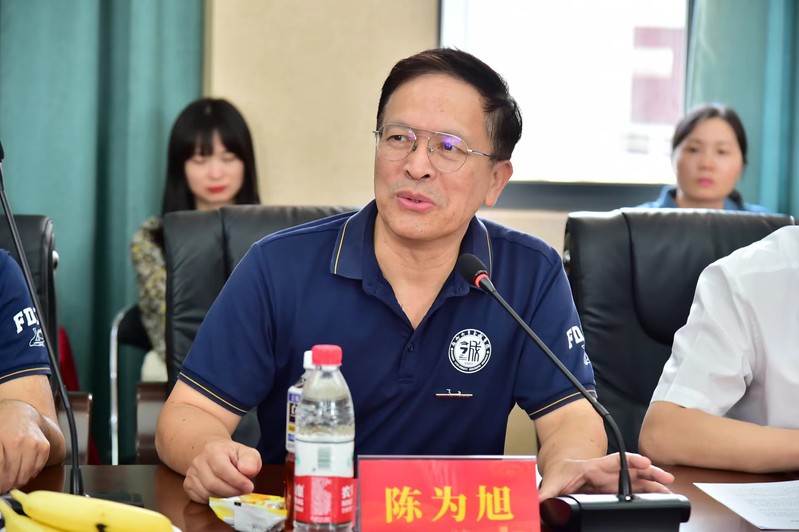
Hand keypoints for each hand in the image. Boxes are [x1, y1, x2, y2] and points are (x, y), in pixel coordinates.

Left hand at [0, 399, 51, 491]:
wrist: (20, 414)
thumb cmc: (2, 428)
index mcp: (3, 440)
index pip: (1, 471)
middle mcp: (19, 442)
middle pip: (11, 476)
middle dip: (5, 485)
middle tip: (2, 486)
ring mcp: (34, 444)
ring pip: (24, 476)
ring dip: (16, 481)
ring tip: (11, 479)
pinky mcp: (44, 447)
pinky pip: (36, 470)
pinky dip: (28, 474)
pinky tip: (22, 468)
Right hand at [183, 440, 261, 502]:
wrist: (214, 453)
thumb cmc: (232, 455)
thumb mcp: (247, 453)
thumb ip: (251, 460)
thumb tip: (248, 471)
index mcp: (213, 450)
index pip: (222, 468)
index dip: (236, 480)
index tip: (249, 487)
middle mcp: (198, 461)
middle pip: (213, 484)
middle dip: (232, 492)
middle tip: (244, 492)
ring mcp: (191, 474)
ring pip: (207, 493)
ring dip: (224, 497)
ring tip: (235, 492)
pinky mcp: (188, 485)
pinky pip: (200, 499)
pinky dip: (214, 500)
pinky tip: (223, 493)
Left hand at [538, 452, 673, 500]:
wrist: (560, 474)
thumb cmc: (559, 473)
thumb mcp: (551, 482)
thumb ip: (545, 493)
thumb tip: (538, 503)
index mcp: (593, 467)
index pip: (614, 461)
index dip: (630, 460)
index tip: (644, 462)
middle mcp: (607, 473)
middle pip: (632, 470)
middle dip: (650, 472)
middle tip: (666, 478)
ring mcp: (613, 482)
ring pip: (637, 481)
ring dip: (653, 484)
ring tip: (670, 491)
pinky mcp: (615, 492)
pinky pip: (634, 491)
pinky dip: (648, 494)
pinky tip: (659, 499)